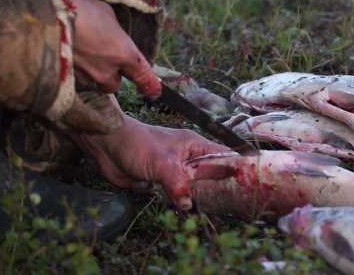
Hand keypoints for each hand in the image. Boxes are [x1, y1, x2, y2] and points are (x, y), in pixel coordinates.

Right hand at [64, 0, 160, 97]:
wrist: (45, 22)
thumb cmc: (78, 10)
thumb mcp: (103, 11)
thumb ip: (111, 27)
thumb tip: (108, 30)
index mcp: (124, 53)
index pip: (143, 74)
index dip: (150, 84)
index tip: (156, 92)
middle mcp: (108, 71)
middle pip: (114, 84)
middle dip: (109, 75)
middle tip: (99, 58)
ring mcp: (87, 78)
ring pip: (92, 81)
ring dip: (88, 71)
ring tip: (76, 50)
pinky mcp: (67, 81)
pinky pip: (75, 79)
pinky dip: (71, 70)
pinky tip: (63, 54)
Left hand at [68, 97, 229, 209]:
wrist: (106, 145)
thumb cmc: (137, 144)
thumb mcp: (163, 163)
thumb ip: (178, 183)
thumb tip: (188, 205)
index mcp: (194, 145)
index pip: (222, 156)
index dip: (235, 167)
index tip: (248, 181)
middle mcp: (187, 158)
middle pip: (209, 176)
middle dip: (215, 189)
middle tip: (228, 203)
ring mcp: (174, 170)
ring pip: (192, 188)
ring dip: (193, 198)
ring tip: (207, 210)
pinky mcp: (161, 182)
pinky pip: (175, 195)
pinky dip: (177, 202)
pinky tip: (183, 209)